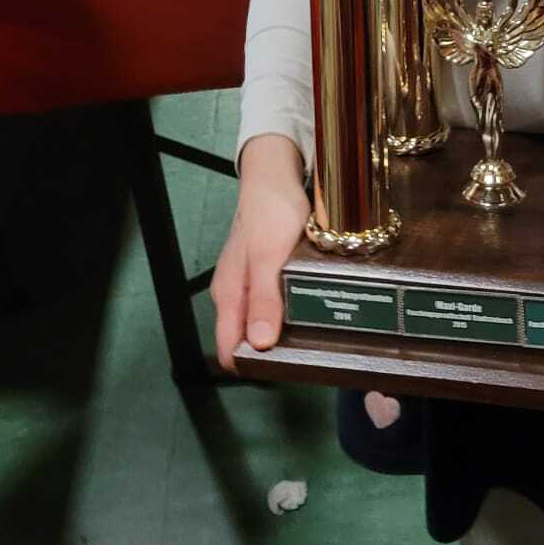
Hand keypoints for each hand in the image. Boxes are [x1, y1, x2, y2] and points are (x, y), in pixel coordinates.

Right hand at [211, 133, 309, 370]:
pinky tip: (309, 311)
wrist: (276, 174)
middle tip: (310, 356)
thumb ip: (263, 299)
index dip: (252, 367)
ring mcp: (249, 285)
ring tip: (315, 337)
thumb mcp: (269, 256)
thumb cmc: (269, 211)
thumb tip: (259, 344)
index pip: (230, 351)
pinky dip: (288, 313)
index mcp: (229, 295)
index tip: (285, 370)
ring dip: (283, 334)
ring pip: (261, 324)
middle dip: (273, 354)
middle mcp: (235, 294)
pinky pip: (272, 306)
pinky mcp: (265, 275)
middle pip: (246, 342)